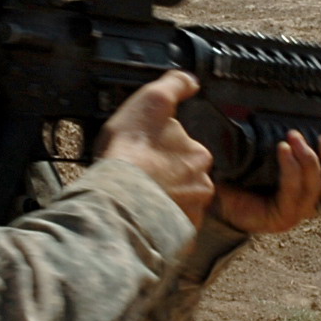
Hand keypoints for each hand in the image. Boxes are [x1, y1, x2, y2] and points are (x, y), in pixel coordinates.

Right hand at [95, 71, 214, 227]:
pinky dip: (157, 223)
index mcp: (199, 156)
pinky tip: (138, 215)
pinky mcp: (176, 239)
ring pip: (179, 204)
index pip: (189, 150)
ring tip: (138, 197)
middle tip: (143, 176)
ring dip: (164, 201)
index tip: (149, 153)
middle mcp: (202, 187)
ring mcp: (190, 215)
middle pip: (186, 179)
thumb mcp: (151, 102)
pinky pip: (168, 228)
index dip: (168, 150)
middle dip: (169, 178)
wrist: (118, 201)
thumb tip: (190, 81)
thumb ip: (175, 86)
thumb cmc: (132, 151)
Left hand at [212, 131, 320, 234]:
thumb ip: (291, 144)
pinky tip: (283, 150)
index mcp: (311, 196)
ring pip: (316, 194)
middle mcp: (306, 208)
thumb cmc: (240, 171)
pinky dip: (291, 170)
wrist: (209, 190)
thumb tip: (300, 114)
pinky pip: (292, 195)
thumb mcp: (268, 153)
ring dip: (310, 162)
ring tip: (295, 138)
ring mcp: (292, 215)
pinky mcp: (276, 219)